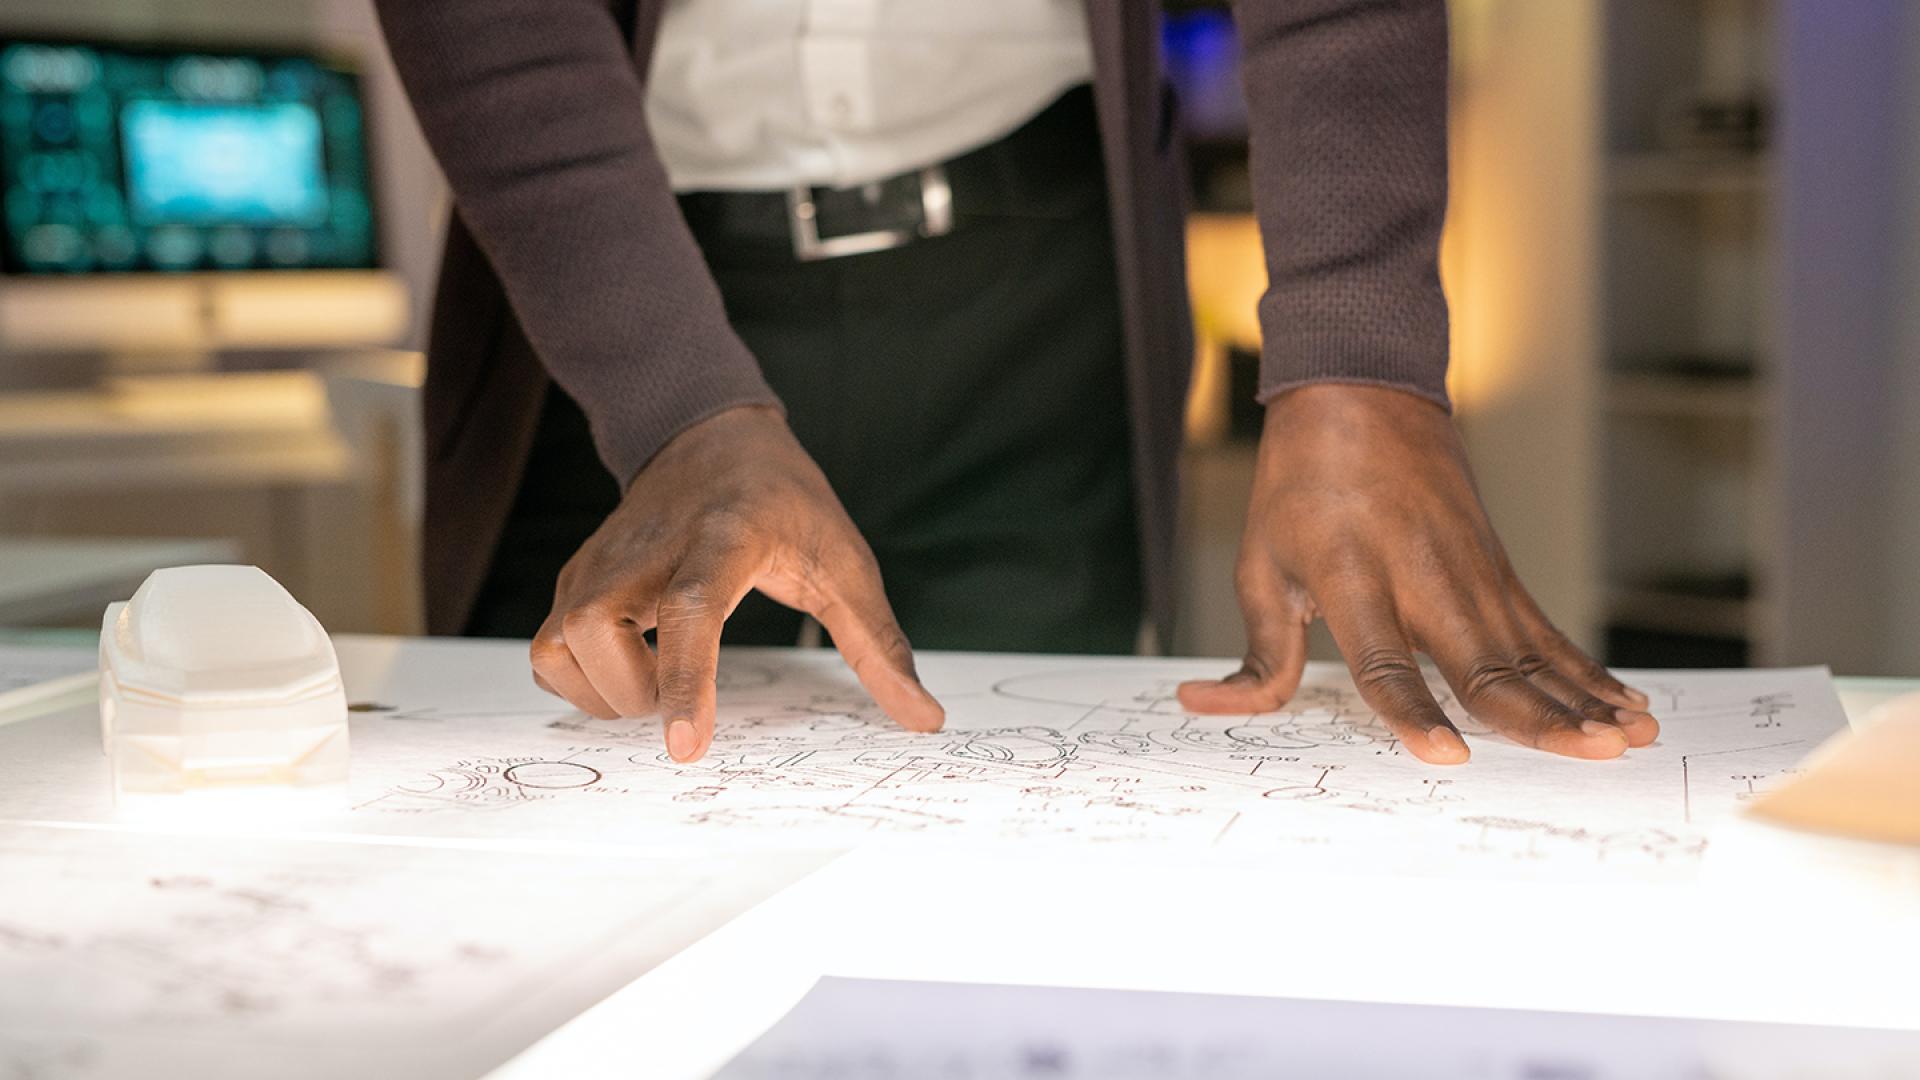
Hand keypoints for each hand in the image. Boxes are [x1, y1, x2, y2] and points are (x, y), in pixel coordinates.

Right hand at [531, 405, 944, 761]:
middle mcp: (649, 549)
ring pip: (560, 644)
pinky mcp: (576, 577)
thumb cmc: (786, 503)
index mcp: (724, 538)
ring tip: (660, 686)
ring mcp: (602, 562)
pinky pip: (550, 650)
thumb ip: (879, 645)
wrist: (712, 436)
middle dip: (635, 693)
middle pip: (596, 631)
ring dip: (604, 693)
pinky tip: (632, 673)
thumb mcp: (846, 561)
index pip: (693, 609)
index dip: (686, 679)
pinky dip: (580, 682)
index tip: (685, 746)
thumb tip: (925, 719)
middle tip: (686, 704)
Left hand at [1178, 384, 1656, 764]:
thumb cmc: (1300, 485)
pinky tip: (1622, 704)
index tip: (1446, 756)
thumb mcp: (1258, 564)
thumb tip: (1201, 708)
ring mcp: (1470, 570)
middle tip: (1590, 756)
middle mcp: (1421, 572)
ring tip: (1627, 741)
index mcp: (1352, 573)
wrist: (1360, 392)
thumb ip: (1255, 654)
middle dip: (1539, 717)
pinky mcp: (1497, 568)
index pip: (1385, 660)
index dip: (1413, 712)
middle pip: (1482, 662)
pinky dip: (1585, 670)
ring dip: (1581, 700)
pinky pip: (1546, 631)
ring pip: (1530, 652)